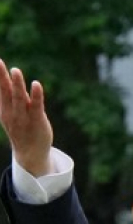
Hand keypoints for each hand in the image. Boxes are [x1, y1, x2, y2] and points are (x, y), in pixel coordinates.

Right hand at [0, 60, 54, 175]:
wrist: (30, 153)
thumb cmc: (21, 129)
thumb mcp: (10, 114)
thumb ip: (9, 98)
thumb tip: (4, 81)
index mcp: (5, 108)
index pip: (1, 90)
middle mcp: (12, 112)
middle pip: (7, 92)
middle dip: (3, 78)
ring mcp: (24, 117)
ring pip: (20, 98)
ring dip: (17, 84)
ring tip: (15, 70)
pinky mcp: (38, 121)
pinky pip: (37, 107)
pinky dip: (37, 95)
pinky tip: (36, 84)